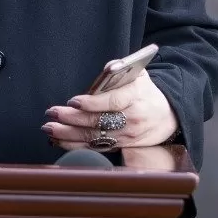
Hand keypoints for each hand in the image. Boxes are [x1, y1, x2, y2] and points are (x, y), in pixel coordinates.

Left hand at [42, 69, 178, 151]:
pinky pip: (96, 148)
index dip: (92, 103)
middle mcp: (132, 119)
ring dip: (69, 135)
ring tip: (50, 129)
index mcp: (136, 97)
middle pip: (98, 122)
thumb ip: (122, 69)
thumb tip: (108, 68)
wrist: (167, 116)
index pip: (112, 101)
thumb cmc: (146, 91)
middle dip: (72, 119)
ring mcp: (126, 136)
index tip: (73, 101)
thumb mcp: (140, 75)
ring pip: (94, 138)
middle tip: (52, 114)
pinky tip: (58, 141)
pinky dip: (76, 146)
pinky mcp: (121, 146)